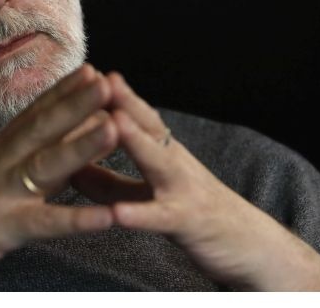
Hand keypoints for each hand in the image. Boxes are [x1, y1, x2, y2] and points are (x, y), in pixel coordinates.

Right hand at [0, 64, 122, 290]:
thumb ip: (24, 159)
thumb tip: (58, 142)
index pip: (33, 114)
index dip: (62, 91)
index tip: (91, 69)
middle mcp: (1, 165)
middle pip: (42, 129)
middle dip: (76, 103)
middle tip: (107, 81)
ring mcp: (1, 195)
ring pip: (45, 166)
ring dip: (80, 147)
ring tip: (113, 129)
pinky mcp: (1, 228)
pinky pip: (43, 224)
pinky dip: (75, 220)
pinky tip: (106, 218)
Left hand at [71, 73, 319, 290]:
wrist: (250, 247)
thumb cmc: (193, 214)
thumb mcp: (147, 194)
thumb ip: (108, 182)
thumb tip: (69, 166)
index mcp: (163, 153)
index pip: (136, 116)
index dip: (113, 95)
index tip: (86, 73)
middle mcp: (175, 162)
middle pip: (149, 126)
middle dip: (125, 101)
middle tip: (100, 77)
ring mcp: (183, 189)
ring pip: (159, 161)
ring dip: (136, 140)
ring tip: (113, 122)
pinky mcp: (189, 222)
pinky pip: (162, 217)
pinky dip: (140, 214)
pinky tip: (118, 214)